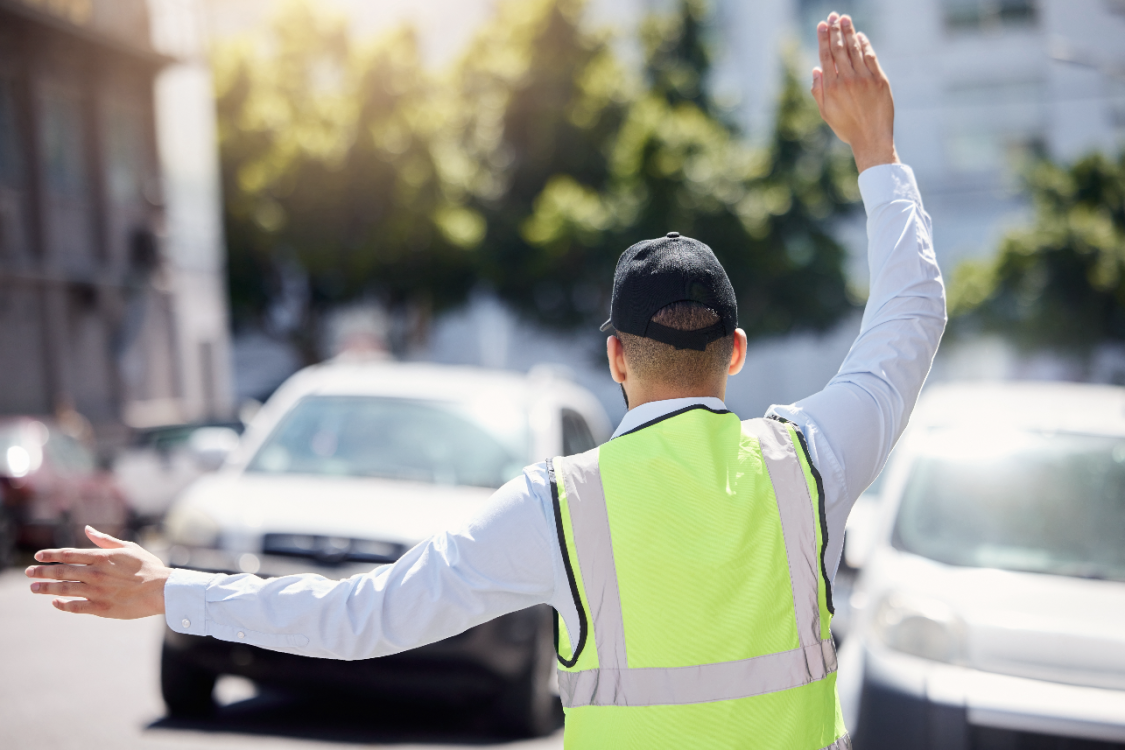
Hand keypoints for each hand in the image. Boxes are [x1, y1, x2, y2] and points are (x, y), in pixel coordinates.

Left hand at [26, 526, 170, 618]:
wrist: (162, 590)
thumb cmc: (148, 566)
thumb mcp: (128, 548)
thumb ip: (105, 540)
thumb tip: (87, 529)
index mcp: (102, 557)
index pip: (68, 554)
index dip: (51, 555)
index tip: (38, 556)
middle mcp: (95, 574)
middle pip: (61, 572)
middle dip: (42, 572)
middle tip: (29, 573)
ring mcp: (97, 591)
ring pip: (64, 590)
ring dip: (47, 588)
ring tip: (34, 588)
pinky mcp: (101, 608)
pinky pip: (75, 607)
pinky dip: (62, 605)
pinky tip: (55, 603)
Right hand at [811, 13, 897, 172]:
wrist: (871, 138)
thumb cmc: (847, 128)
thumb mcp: (826, 112)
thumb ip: (818, 91)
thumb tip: (815, 69)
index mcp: (831, 87)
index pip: (826, 56)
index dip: (824, 38)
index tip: (822, 25)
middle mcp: (847, 80)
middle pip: (840, 48)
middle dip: (836, 30)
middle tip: (833, 16)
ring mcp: (864, 78)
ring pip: (855, 50)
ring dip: (850, 32)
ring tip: (845, 19)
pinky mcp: (879, 80)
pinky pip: (871, 57)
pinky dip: (865, 45)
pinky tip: (860, 36)